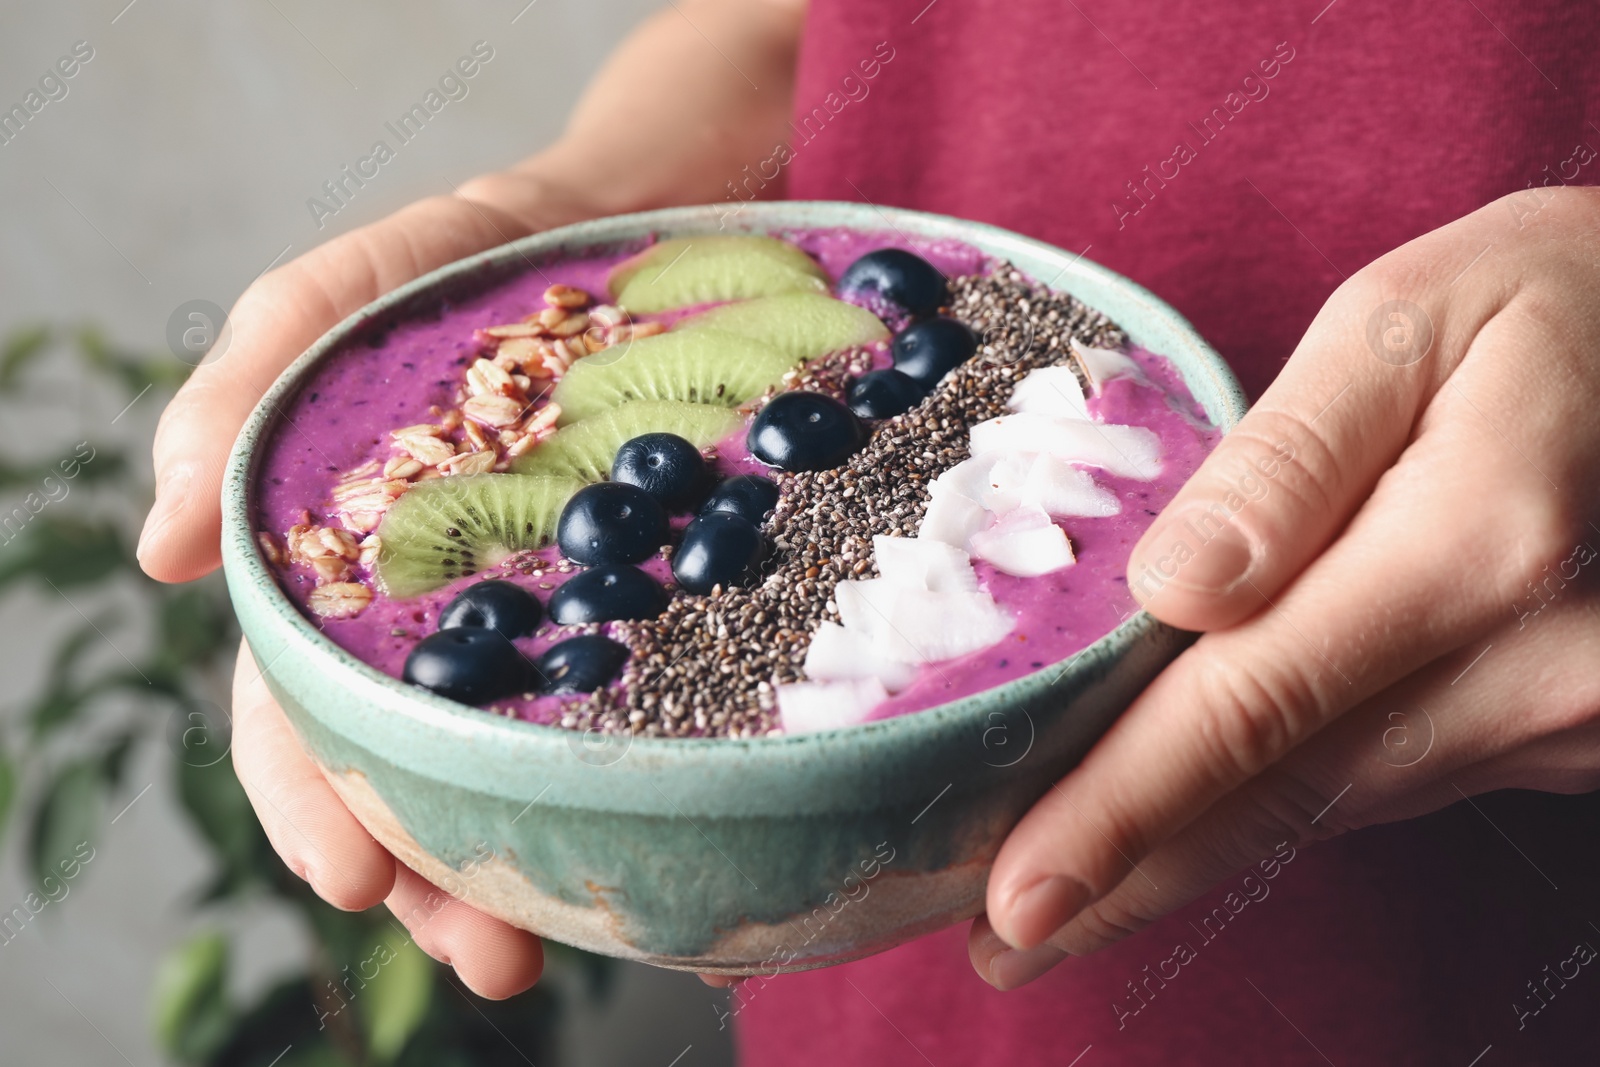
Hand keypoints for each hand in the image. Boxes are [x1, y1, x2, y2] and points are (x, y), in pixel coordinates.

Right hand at [143, 170, 594, 997]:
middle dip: (434, 872)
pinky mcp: (650, 598)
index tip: (355, 879)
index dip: (313, 796)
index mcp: (346, 571)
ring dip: (524, 863)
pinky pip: (635, 703)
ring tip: (552, 946)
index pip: (300, 704)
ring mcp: (552, 613)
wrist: (637, 215)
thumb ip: (242, 391)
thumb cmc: (464, 257)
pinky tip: (655, 837)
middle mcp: (444, 613)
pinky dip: (627, 777)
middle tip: (489, 955)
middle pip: (415, 768)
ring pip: (517, 761)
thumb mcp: (336, 297)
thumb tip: (159, 550)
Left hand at [969, 186, 1599, 989]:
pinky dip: (1269, 815)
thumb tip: (1171, 587)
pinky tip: (1185, 836)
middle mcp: (1527, 669)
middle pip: (1279, 797)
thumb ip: (1291, 456)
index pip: (1248, 708)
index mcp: (1473, 550)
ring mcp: (1555, 716)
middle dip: (1127, 878)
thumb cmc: (1546, 305)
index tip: (1013, 896)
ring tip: (1062, 910)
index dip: (1121, 811)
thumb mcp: (1409, 323)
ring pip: (1326, 809)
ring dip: (1185, 862)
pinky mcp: (1555, 729)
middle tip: (997, 946)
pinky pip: (1379, 782)